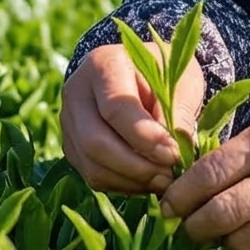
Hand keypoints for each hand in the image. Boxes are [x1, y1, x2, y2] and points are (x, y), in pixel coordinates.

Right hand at [61, 42, 202, 193]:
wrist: (140, 76)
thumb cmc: (164, 74)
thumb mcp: (180, 80)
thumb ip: (179, 112)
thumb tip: (177, 153)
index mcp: (104, 64)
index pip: (116, 109)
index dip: (146, 138)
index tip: (174, 155)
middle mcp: (77, 92)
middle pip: (95, 141)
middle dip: (136, 167)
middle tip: (169, 176)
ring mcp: (69, 121)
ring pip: (91, 164)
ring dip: (131, 181)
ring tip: (163, 181)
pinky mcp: (71, 146)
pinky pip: (92, 176)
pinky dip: (122, 185)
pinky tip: (147, 181)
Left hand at [162, 102, 249, 249]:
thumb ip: (237, 153)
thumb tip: (188, 186)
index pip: (209, 175)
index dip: (180, 196)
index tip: (167, 206)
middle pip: (221, 215)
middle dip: (194, 227)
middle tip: (186, 228)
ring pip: (242, 242)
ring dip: (223, 242)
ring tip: (222, 233)